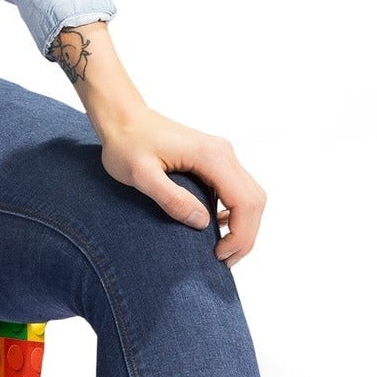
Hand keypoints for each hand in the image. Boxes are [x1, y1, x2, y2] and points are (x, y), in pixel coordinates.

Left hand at [93, 104, 266, 267]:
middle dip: (245, 235)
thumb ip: (171, 198)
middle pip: (254, 201)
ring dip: (243, 225)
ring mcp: (222, 154)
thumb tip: (202, 223)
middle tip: (223, 259)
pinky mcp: (214, 158)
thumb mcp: (141, 175)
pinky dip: (235, 212)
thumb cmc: (126, 143)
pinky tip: (216, 226)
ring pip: (249, 195)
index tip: (218, 255)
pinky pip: (237, 189)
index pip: (245, 202)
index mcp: (212, 156)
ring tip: (222, 248)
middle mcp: (224, 152)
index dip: (240, 235)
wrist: (122, 117)